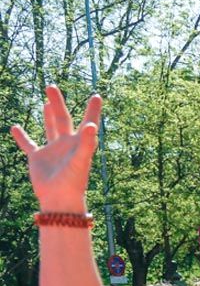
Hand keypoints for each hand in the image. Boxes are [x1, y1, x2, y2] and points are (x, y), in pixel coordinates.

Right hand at [11, 86, 101, 211]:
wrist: (59, 199)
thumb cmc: (74, 181)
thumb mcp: (82, 160)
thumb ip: (88, 143)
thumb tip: (91, 125)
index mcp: (80, 143)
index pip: (88, 121)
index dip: (92, 110)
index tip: (97, 96)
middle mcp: (66, 145)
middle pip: (63, 119)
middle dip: (58, 103)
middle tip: (51, 87)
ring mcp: (52, 151)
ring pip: (49, 128)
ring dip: (48, 116)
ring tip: (47, 103)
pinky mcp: (37, 158)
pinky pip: (28, 145)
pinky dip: (22, 137)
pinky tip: (15, 127)